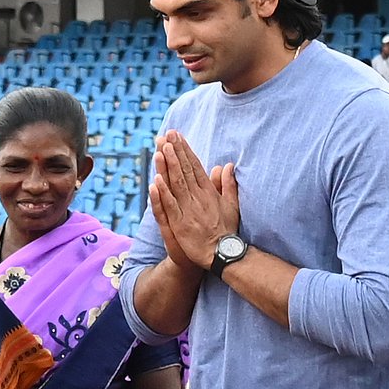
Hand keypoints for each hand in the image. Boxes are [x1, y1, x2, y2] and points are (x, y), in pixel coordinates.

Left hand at [151, 131, 238, 269]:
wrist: (222, 253)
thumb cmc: (226, 230)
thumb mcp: (232, 204)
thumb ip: (228, 184)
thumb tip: (227, 165)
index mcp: (209, 192)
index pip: (195, 166)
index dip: (185, 150)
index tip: (177, 136)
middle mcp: (198, 197)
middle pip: (184, 170)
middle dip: (175, 151)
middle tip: (166, 134)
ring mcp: (188, 210)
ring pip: (176, 184)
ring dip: (168, 165)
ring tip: (160, 148)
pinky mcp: (180, 224)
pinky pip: (170, 205)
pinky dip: (163, 193)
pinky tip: (157, 179)